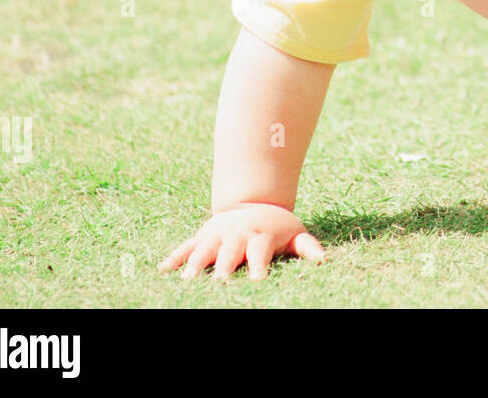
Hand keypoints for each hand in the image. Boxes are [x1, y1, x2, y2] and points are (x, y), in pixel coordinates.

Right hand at [158, 202, 324, 280]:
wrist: (253, 204)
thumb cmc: (277, 227)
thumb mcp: (295, 233)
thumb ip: (308, 247)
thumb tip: (324, 260)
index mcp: (260, 235)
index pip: (260, 251)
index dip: (259, 265)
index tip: (257, 281)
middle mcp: (236, 234)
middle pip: (229, 251)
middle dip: (224, 266)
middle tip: (220, 283)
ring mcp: (217, 234)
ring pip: (204, 248)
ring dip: (195, 263)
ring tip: (188, 280)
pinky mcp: (202, 236)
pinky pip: (185, 246)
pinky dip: (174, 257)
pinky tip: (162, 270)